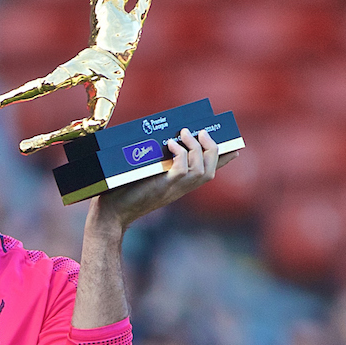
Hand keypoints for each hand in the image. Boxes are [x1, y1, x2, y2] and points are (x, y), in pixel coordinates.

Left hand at [92, 128, 236, 232]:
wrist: (112, 213)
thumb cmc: (123, 192)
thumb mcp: (143, 174)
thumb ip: (154, 161)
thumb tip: (157, 138)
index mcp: (179, 186)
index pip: (208, 173)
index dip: (222, 160)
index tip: (234, 148)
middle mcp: (180, 189)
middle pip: (211, 171)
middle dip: (213, 149)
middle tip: (201, 131)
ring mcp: (173, 190)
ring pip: (202, 170)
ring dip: (196, 148)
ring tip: (185, 133)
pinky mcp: (163, 187)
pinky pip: (183, 170)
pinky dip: (180, 154)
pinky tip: (171, 143)